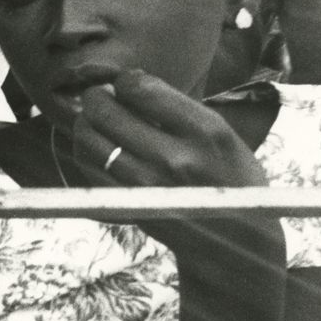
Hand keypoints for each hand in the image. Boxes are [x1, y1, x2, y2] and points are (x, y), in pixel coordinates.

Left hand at [69, 70, 280, 265]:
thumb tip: (125, 81)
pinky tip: (97, 144)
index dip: (125, 80)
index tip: (127, 83)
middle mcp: (174, 158)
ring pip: (88, 139)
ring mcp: (147, 186)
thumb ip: (176, 107)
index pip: (140, 89)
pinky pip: (87, 167)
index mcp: (204, 132)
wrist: (236, 240)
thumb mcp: (221, 133)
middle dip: (95, 96)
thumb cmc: (229, 175)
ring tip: (95, 118)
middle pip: (105, 112)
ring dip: (85, 121)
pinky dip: (84, 148)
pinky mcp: (128, 206)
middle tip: (99, 95)